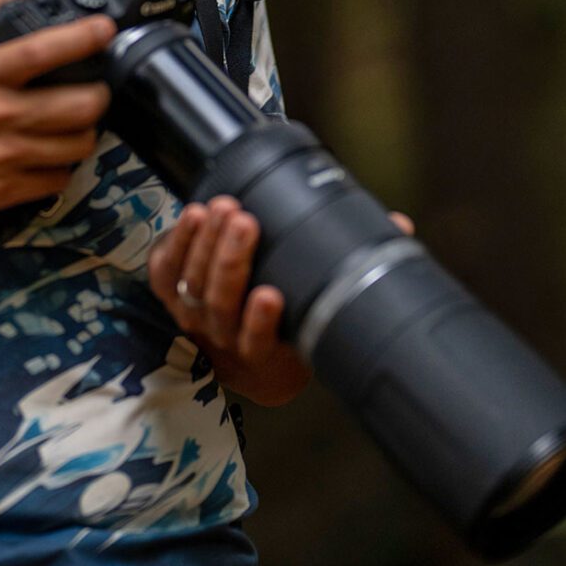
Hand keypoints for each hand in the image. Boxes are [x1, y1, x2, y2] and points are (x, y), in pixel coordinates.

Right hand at [0, 0, 114, 225]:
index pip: (43, 50)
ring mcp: (5, 157)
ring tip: (73, 122)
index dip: (83, 37)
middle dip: (98, 93)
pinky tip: (50, 153)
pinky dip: (62, 165)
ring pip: (78, 146)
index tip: (106, 29)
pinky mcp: (6, 191)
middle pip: (80, 105)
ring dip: (85, 131)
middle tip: (92, 87)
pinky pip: (58, 179)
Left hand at [149, 201, 416, 406]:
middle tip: (245, 221)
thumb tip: (399, 226)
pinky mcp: (171, 294)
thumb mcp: (325, 306)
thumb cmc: (292, 321)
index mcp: (262, 353)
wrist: (244, 357)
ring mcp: (193, 318)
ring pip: (192, 284)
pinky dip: (178, 243)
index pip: (256, 342)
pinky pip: (167, 271)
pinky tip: (194, 215)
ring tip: (223, 209)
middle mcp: (222, 339)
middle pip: (218, 304)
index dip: (259, 321)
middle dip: (230, 261)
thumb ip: (355, 269)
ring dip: (205, 245)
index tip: (270, 294)